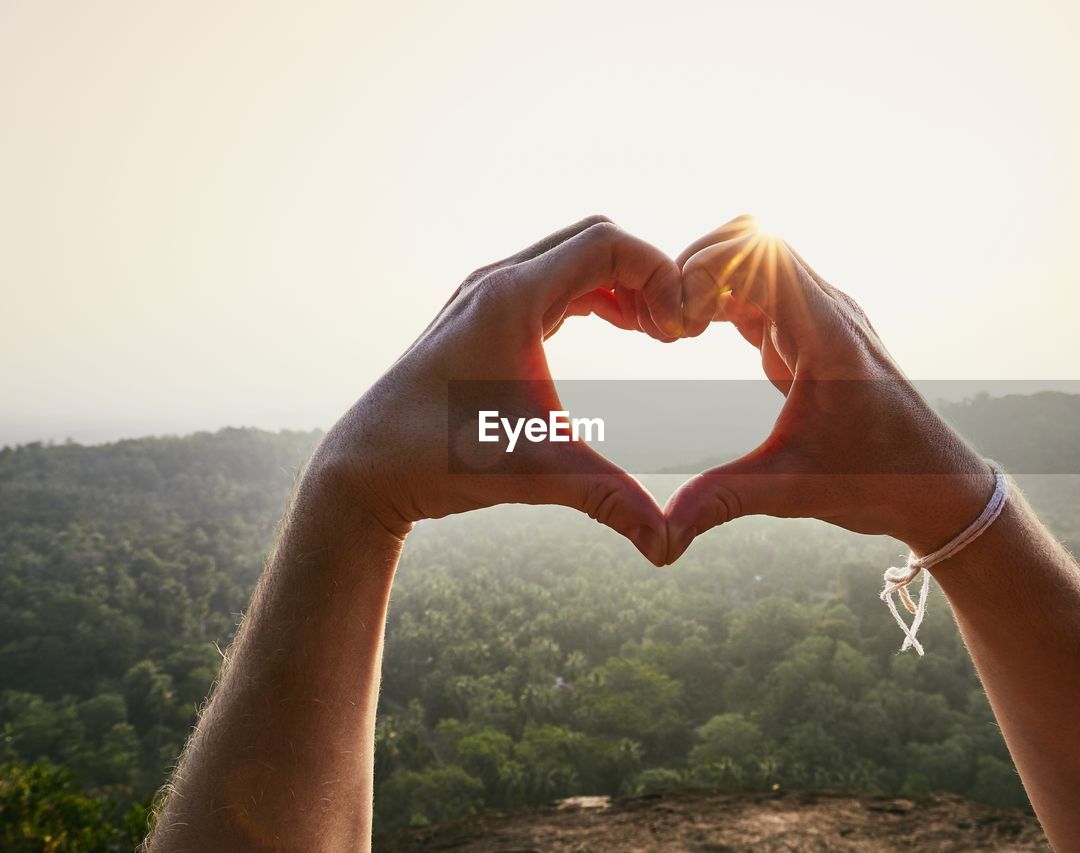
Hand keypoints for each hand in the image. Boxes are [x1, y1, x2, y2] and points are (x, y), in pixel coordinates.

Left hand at [307, 216, 709, 565]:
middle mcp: (497, 283)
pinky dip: (592, 294)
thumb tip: (667, 545)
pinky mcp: (480, 315)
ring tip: (653, 331)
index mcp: (512, 298)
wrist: (364, 468)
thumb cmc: (438, 460)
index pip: (607, 243)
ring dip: (619, 282)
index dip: (660, 273)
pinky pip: (551, 280)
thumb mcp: (536, 472)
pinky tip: (617, 331)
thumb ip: (608, 499)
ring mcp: (485, 295)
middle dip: (646, 273)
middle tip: (673, 329)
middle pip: (594, 237)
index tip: (680, 328)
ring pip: (571, 255)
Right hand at [664, 216, 993, 562]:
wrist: (934, 484)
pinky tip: (690, 334)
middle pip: (750, 237)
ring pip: (752, 256)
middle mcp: (826, 310)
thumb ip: (724, 500)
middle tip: (667, 323)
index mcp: (827, 333)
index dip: (707, 271)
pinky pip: (756, 289)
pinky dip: (718, 298)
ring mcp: (818, 316)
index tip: (678, 325)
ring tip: (673, 329)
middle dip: (696, 267)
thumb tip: (661, 536)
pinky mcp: (809, 332)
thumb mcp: (792, 490)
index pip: (761, 254)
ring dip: (705, 278)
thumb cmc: (878, 481)